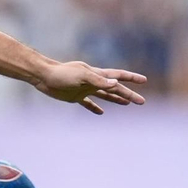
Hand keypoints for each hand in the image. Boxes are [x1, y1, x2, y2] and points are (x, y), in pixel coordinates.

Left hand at [32, 60, 146, 114]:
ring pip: (104, 95)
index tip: (144, 80)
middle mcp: (93, 81)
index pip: (118, 76)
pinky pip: (88, 103)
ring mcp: (85, 89)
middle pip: (115, 88)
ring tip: (127, 104)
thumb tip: (115, 83)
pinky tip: (101, 113)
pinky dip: (95, 108)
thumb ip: (98, 80)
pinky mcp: (75, 96)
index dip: (131, 78)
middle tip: (141, 101)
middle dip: (128, 94)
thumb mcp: (81, 76)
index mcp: (96, 75)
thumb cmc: (62, 74)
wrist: (44, 76)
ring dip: (116, 99)